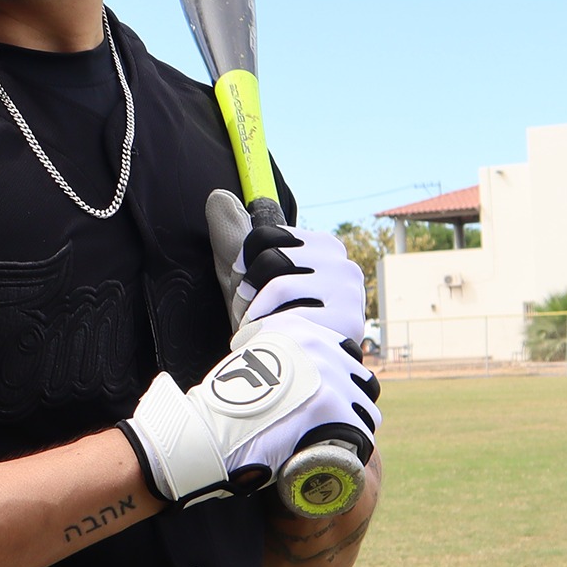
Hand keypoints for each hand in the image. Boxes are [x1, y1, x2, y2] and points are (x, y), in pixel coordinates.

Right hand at [121, 310, 380, 508]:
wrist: (208, 431)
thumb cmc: (222, 408)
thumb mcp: (252, 362)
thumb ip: (281, 361)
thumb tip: (300, 380)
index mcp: (298, 328)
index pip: (345, 354)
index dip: (338, 382)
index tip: (322, 404)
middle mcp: (316, 343)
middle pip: (361, 380)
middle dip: (350, 405)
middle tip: (328, 429)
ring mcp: (326, 373)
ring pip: (365, 409)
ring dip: (352, 428)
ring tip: (330, 447)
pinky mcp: (330, 404)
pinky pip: (361, 435)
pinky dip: (353, 452)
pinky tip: (337, 460)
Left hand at [205, 190, 365, 343]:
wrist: (289, 370)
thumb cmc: (267, 319)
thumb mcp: (246, 276)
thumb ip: (233, 236)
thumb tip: (217, 196)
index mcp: (323, 246)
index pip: (266, 236)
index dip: (244, 261)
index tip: (245, 281)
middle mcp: (343, 264)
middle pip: (270, 258)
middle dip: (248, 287)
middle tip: (251, 310)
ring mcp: (349, 291)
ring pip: (278, 282)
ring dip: (254, 311)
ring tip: (259, 327)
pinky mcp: (348, 319)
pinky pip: (291, 310)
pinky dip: (270, 327)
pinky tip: (276, 339)